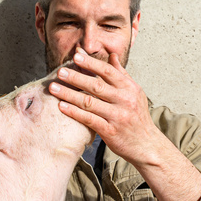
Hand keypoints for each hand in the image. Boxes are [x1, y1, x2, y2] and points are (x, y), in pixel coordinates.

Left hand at [48, 48, 157, 163]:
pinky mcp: (110, 131)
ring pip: (89, 102)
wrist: (147, 145)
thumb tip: (111, 55)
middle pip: (96, 85)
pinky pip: (88, 119)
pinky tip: (61, 106)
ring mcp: (117, 116)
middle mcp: (124, 100)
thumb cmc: (137, 117)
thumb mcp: (135, 93)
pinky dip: (74, 112)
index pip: (108, 71)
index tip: (76, 55)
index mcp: (129, 88)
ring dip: (69, 94)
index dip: (91, 63)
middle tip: (60, 72)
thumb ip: (121, 74)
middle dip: (76, 77)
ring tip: (53, 88)